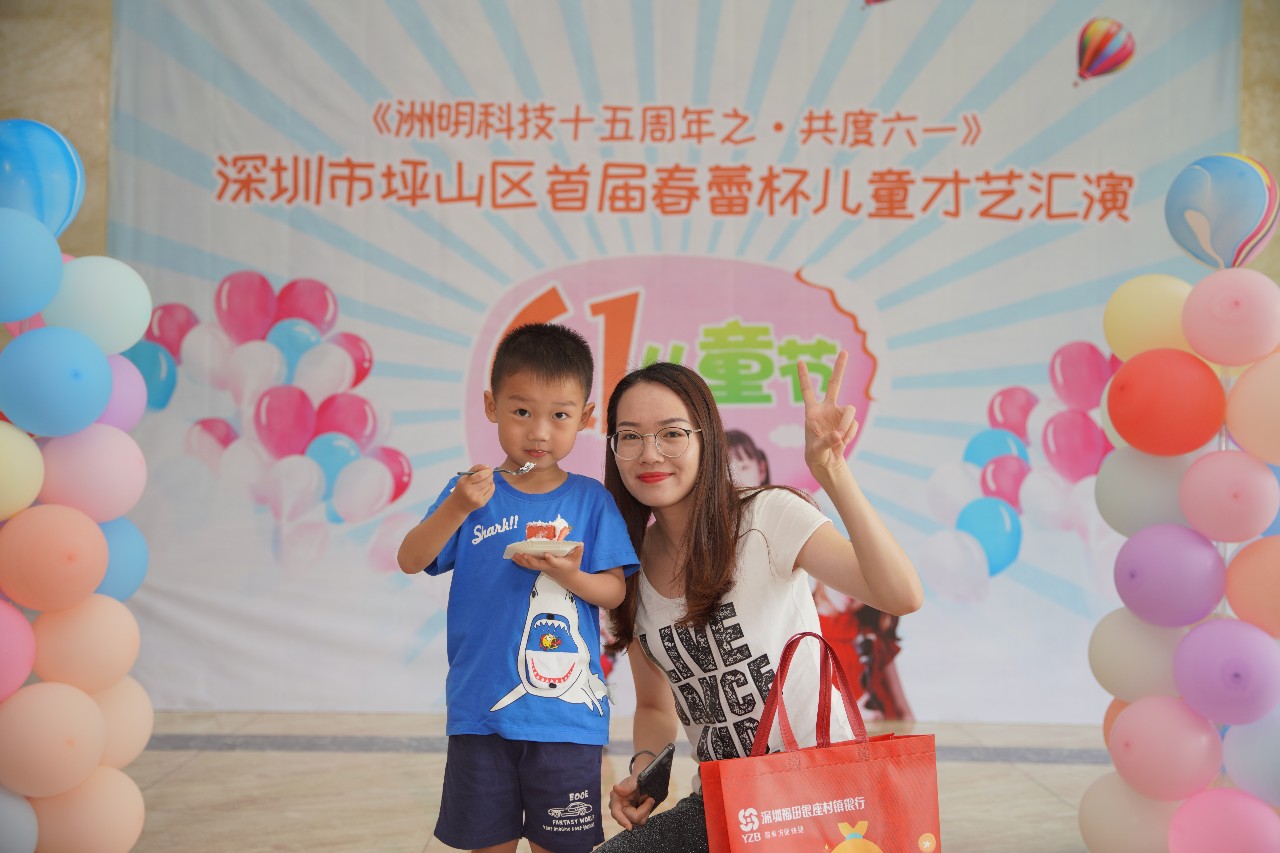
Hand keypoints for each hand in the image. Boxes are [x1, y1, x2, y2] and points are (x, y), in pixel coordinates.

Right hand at [449, 464, 494, 512]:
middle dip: (490, 475)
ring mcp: (477, 498)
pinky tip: (487, 486)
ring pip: (490, 486)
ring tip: (487, 480)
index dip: (487, 471)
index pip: (480, 475)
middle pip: (486, 480)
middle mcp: (470, 491)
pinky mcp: (481, 503)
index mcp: (465, 483)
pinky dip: (491, 487)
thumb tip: (487, 466)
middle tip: (490, 473)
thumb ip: (474, 469)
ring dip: (491, 481)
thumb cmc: (461, 488)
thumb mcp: (464, 478)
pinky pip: (491, 492)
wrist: (457, 505)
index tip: (489, 469)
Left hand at [511, 544, 582, 583]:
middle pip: (538, 565)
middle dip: (530, 560)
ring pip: (531, 566)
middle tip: (523, 555)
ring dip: (522, 561)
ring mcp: (543, 568)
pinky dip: (521, 562)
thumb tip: (580, 544)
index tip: (547, 554)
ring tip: (514, 555)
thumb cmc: (572, 566)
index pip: (554, 562)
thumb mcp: (578, 559)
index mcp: (559, 564)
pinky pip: (529, 566)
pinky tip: (514, 557)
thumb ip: (578, 551)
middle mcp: (549, 567)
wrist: (568, 579)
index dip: (550, 559)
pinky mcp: (539, 568)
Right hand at [608, 773, 654, 830]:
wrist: (642, 779)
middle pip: (631, 819)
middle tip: (650, 799)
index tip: (630, 828)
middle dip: (643, 810)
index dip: (622, 821)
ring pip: (638, 821)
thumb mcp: (633, 781)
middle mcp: (619, 809)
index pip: (616, 814)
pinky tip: (647, 804)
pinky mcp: (633, 817)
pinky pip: (642, 820)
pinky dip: (646, 812)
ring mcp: (626, 814)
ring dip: (646, 810)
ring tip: (648, 799)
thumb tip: (615, 788)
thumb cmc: (636, 779)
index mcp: (615, 799)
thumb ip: (626, 787)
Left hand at [798, 351, 858, 478]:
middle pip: (835, 384)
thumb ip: (826, 441)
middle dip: (840, 368)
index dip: (803, 376)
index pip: (807, 391)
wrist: (827, 462)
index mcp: (812, 412)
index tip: (799, 361)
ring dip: (847, 426)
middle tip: (844, 351)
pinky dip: (850, 434)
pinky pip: (854, 424)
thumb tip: (838, 434)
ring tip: (839, 439)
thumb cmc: (815, 454)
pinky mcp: (849, 422)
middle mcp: (827, 409)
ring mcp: (839, 415)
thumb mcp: (816, 450)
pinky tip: (843, 442)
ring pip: (850, 411)